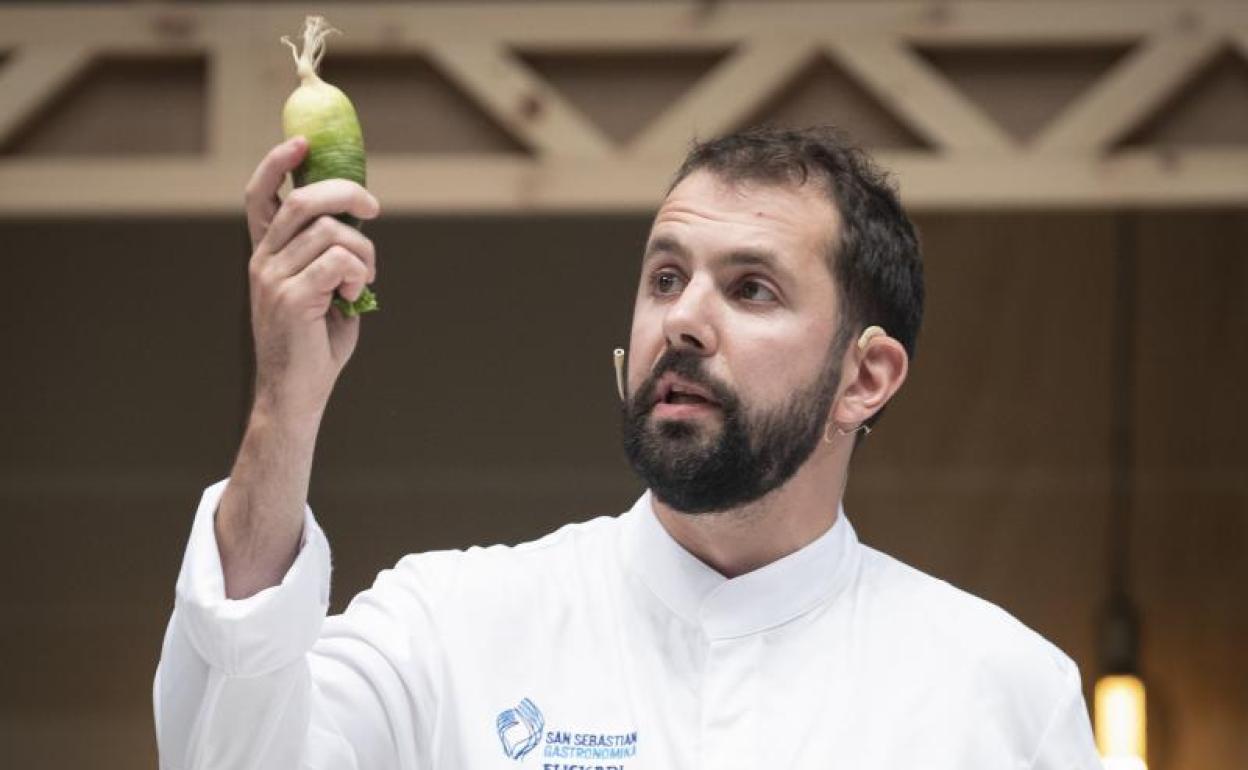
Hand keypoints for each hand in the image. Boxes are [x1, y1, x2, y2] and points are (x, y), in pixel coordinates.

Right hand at [243, 136, 380, 421]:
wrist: (295, 393)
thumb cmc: (315, 344)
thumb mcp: (324, 289)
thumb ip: (332, 255)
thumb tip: (359, 224)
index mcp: (267, 254)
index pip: (259, 195)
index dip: (277, 163)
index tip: (302, 142)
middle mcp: (263, 260)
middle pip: (307, 201)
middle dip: (349, 195)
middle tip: (373, 210)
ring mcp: (273, 278)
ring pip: (333, 233)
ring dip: (364, 252)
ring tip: (363, 280)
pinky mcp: (291, 297)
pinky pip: (338, 261)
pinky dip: (359, 273)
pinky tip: (355, 294)